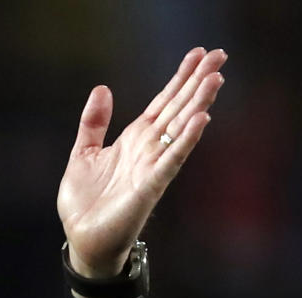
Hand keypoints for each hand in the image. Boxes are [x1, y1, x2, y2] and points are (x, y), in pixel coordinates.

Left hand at [57, 47, 227, 278]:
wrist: (82, 238)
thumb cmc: (85, 202)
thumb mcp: (83, 153)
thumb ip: (93, 122)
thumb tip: (102, 88)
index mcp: (133, 140)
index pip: (162, 103)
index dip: (180, 78)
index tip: (198, 54)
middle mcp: (147, 150)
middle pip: (177, 109)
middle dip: (197, 83)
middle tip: (220, 55)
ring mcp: (151, 167)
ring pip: (179, 130)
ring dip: (198, 105)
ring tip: (215, 79)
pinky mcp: (149, 187)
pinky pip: (171, 160)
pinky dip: (185, 141)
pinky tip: (201, 120)